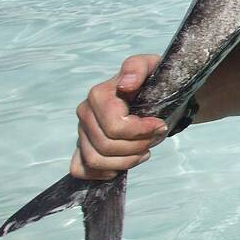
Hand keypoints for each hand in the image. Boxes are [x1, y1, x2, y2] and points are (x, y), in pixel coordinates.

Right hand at [70, 55, 166, 180]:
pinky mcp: (83, 147)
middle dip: (137, 146)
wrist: (156, 96)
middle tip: (155, 137)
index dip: (140, 131)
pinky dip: (100, 172)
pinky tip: (121, 166)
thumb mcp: (152, 67)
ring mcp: (82, 132)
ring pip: (95, 160)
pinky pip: (79, 168)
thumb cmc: (154, 82)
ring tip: (144, 150)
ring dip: (126, 160)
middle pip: (106, 146)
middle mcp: (85, 113)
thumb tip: (126, 84)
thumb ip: (138, 68)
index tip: (160, 125)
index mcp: (98, 95)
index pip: (114, 127)